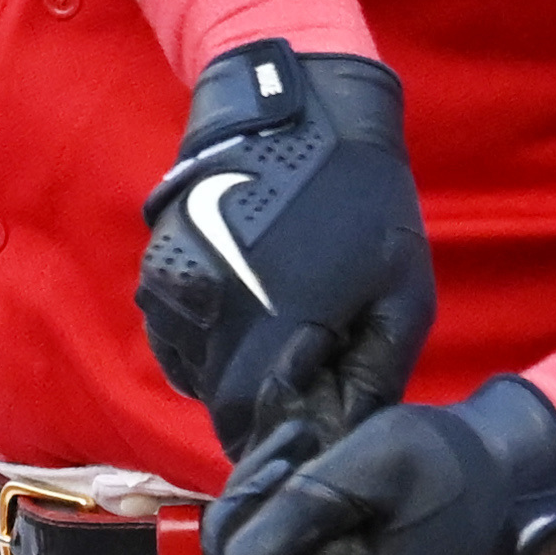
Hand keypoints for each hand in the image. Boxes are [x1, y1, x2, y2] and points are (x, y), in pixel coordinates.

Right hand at [138, 39, 434, 456]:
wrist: (301, 112)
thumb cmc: (364, 203)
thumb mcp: (400, 296)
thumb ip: (372, 378)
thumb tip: (343, 442)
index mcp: (268, 320)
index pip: (247, 424)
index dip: (277, 439)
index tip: (306, 432)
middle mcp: (207, 311)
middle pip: (220, 402)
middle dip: (260, 408)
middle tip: (304, 382)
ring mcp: (172, 290)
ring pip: (195, 372)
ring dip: (232, 375)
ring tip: (278, 337)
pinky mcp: (155, 273)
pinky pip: (176, 339)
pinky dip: (207, 345)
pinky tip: (246, 314)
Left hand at [208, 379, 555, 554]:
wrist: (502, 472)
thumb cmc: (454, 464)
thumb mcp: (381, 460)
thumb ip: (309, 506)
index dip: (250, 552)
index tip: (283, 478)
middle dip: (247, 522)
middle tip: (285, 459)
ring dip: (258, 513)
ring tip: (297, 453)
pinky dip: (275, 518)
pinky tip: (300, 469)